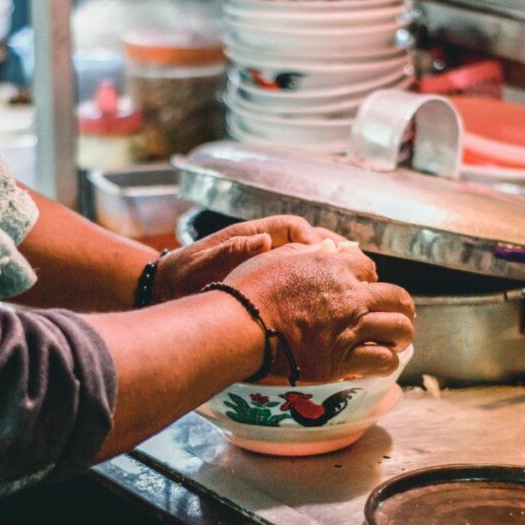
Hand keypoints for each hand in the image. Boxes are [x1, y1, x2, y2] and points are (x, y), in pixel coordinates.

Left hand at [151, 215, 342, 302]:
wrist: (166, 289)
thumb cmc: (182, 275)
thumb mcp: (202, 264)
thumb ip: (230, 252)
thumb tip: (263, 241)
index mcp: (250, 234)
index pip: (292, 226)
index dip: (312, 238)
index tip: (327, 256)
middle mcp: (263, 244)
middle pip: (308, 239)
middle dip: (334, 250)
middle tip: (358, 266)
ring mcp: (267, 261)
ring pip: (309, 257)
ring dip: (333, 265)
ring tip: (358, 279)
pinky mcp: (269, 279)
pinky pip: (300, 276)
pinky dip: (321, 282)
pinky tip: (337, 298)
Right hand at [223, 243, 414, 381]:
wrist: (239, 326)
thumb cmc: (248, 291)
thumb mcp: (276, 257)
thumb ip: (304, 254)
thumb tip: (321, 251)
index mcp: (333, 267)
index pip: (368, 268)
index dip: (368, 278)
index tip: (364, 288)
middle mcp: (349, 296)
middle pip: (396, 297)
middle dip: (401, 306)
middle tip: (397, 314)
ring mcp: (350, 328)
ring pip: (398, 328)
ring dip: (401, 334)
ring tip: (397, 340)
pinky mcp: (342, 360)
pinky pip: (383, 360)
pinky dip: (387, 361)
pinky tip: (383, 362)